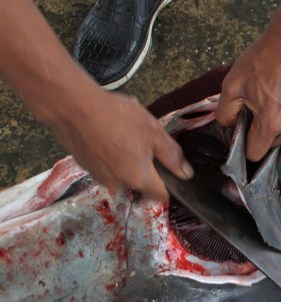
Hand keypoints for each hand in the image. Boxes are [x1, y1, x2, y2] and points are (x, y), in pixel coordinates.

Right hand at [48, 89, 192, 199]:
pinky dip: (110, 154)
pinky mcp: (85, 166)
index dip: (170, 185)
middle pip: (140, 183)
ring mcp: (98, 176)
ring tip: (123, 134)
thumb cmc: (118, 117)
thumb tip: (186, 174)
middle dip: (146, 167)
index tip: (171, 170)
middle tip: (145, 142)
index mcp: (138, 179)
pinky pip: (105, 165)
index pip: (161, 195)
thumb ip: (172, 156)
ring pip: (122, 173)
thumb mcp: (154, 132)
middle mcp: (118, 184)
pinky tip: (108, 134)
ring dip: (126, 160)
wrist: (72, 107)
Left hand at [216, 32, 280, 166]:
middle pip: (274, 154)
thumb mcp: (232, 84)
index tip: (244, 132)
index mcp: (270, 123)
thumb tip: (231, 128)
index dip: (245, 146)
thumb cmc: (262, 61)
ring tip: (277, 134)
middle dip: (263, 145)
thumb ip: (225, 113)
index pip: (255, 154)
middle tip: (258, 127)